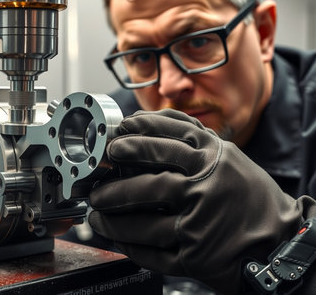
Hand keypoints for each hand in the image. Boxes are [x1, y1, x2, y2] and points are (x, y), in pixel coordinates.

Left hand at [89, 109, 315, 293]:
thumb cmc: (251, 199)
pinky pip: (152, 250)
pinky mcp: (195, 252)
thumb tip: (152, 130)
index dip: (141, 128)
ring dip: (114, 211)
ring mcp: (200, 218)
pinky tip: (115, 237)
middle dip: (121, 164)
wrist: (282, 242)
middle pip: (153, 168)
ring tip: (97, 208)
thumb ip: (197, 145)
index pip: (172, 131)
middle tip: (102, 164)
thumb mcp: (230, 160)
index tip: (120, 130)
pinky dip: (128, 244)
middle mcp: (208, 182)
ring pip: (145, 214)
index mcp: (216, 155)